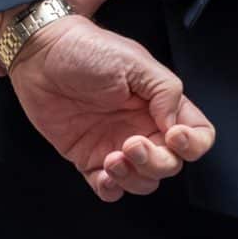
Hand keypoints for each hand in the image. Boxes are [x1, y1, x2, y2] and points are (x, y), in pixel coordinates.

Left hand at [5, 16, 216, 201]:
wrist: (40, 54)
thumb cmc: (87, 48)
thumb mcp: (134, 61)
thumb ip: (165, 91)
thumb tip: (177, 125)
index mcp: (160, 104)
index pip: (197, 134)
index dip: (194, 144)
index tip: (173, 136)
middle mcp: (142, 127)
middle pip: (171, 164)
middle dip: (157, 163)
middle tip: (131, 144)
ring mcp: (116, 145)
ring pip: (143, 181)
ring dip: (134, 178)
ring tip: (113, 158)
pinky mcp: (89, 158)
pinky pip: (109, 188)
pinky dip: (111, 189)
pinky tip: (103, 174)